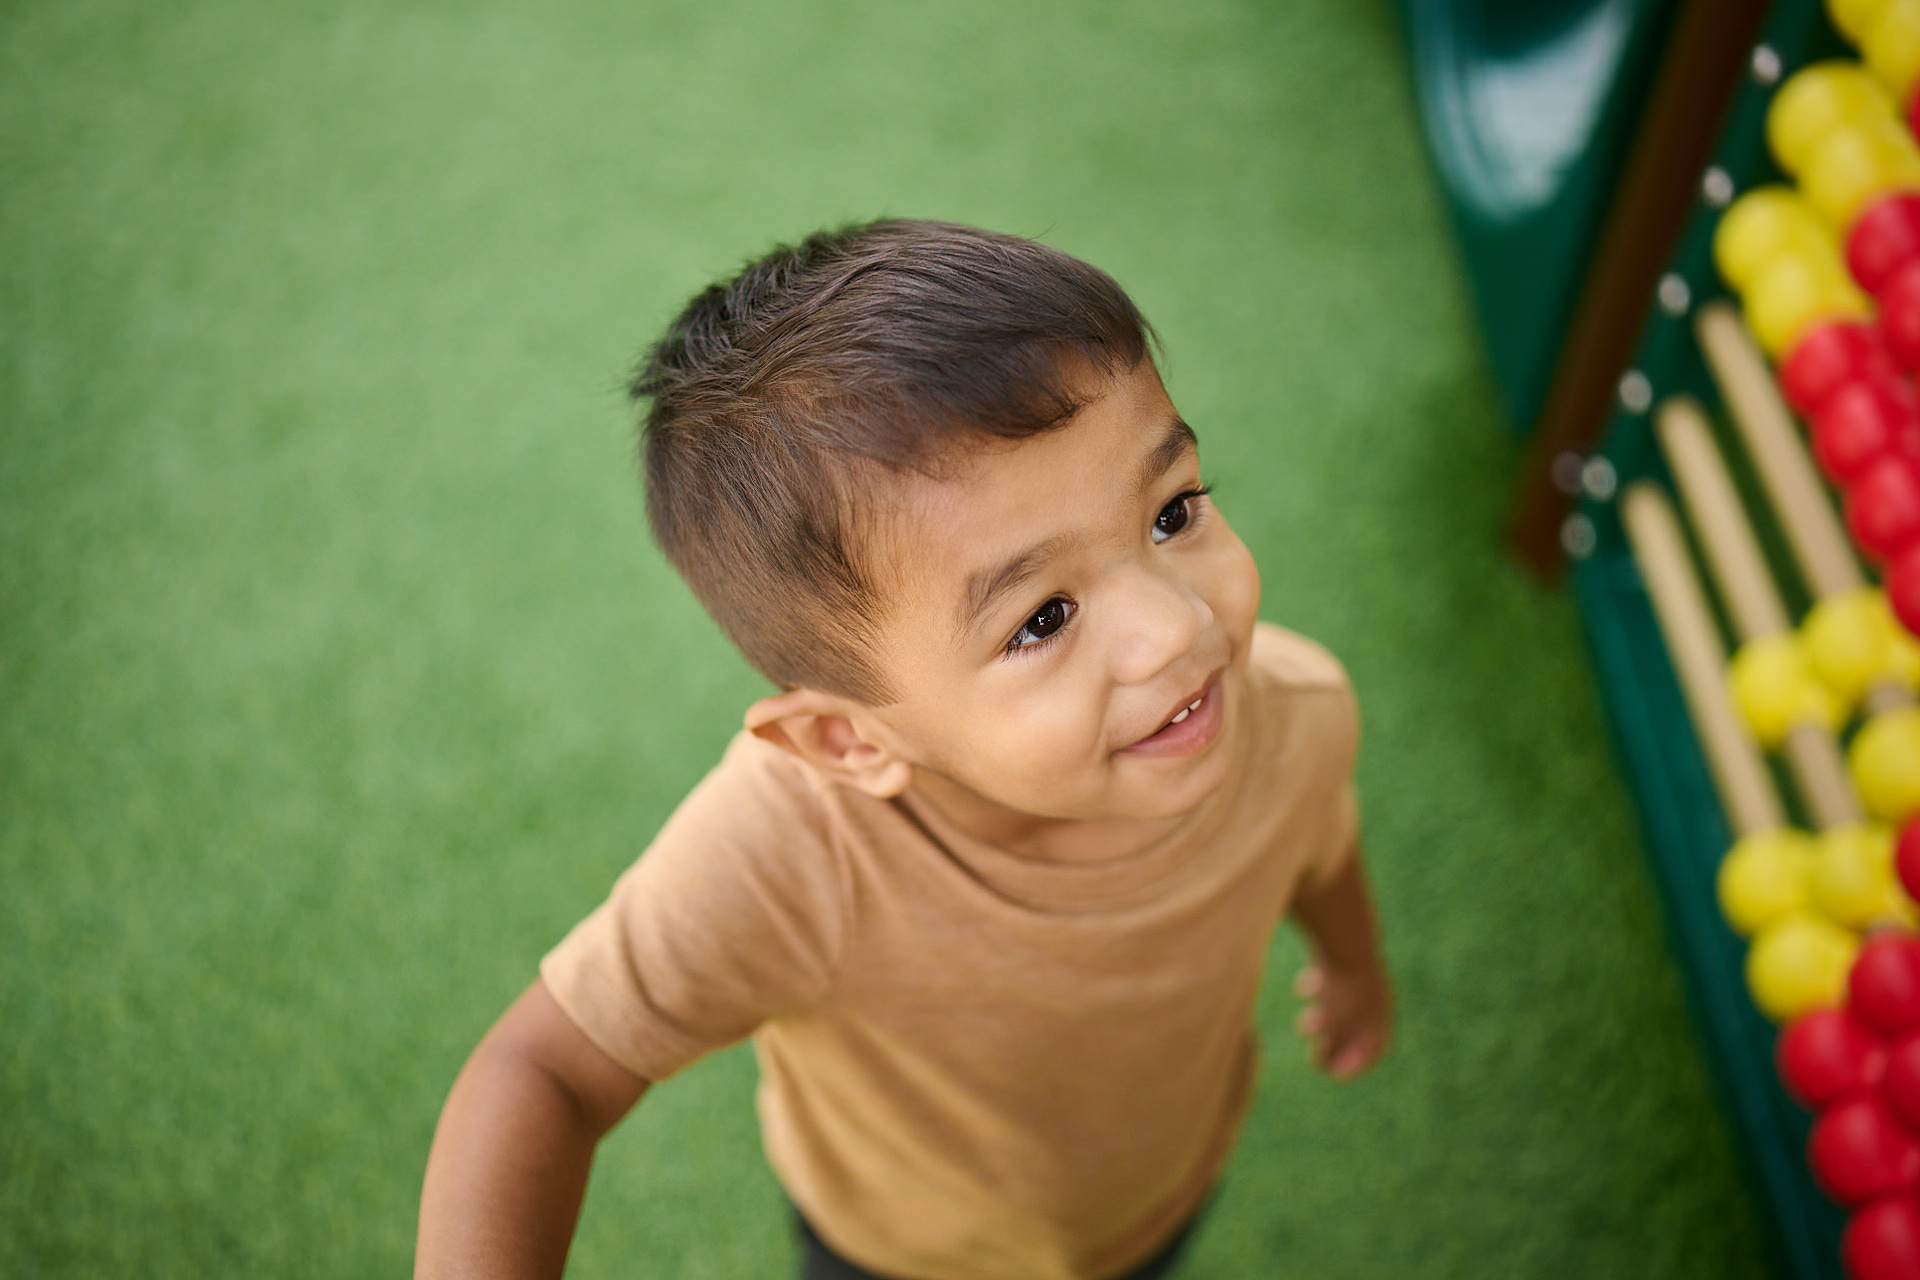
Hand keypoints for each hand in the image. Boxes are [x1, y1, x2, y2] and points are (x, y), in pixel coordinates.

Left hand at [1292, 956, 1391, 1079]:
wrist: (1343, 932)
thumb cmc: (1341, 985)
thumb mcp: (1335, 1023)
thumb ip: (1329, 1047)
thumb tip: (1321, 1064)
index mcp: (1381, 1016)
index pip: (1375, 1049)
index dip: (1354, 1065)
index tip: (1332, 1074)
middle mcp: (1374, 997)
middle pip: (1355, 1030)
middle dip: (1333, 1045)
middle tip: (1313, 1056)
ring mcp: (1357, 977)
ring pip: (1338, 1006)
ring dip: (1321, 1020)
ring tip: (1305, 1021)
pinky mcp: (1339, 960)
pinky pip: (1327, 982)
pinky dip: (1314, 991)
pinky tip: (1302, 988)